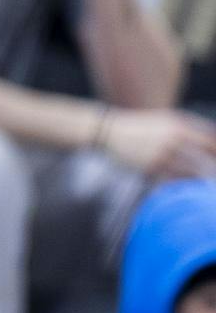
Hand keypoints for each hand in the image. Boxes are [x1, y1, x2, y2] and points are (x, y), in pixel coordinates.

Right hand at [99, 108, 215, 177]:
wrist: (108, 131)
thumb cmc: (139, 127)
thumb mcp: (163, 120)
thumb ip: (186, 129)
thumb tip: (209, 141)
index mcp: (179, 125)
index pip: (211, 142)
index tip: (215, 162)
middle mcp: (173, 139)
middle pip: (205, 159)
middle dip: (213, 170)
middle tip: (212, 178)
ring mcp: (162, 153)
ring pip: (191, 172)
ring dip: (200, 181)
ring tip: (203, 188)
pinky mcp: (150, 167)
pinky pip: (172, 181)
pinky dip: (181, 186)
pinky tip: (185, 191)